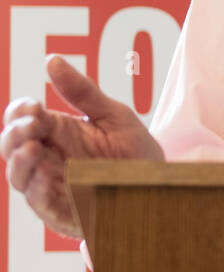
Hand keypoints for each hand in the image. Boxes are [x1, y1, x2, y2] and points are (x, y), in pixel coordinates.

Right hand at [1, 54, 165, 237]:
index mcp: (56, 132)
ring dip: (19, 162)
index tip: (34, 106)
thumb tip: (51, 60)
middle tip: (32, 124)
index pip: (21, 119)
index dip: (20, 111)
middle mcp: (48, 158)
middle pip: (11, 146)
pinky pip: (39, 203)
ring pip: (18, 175)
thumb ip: (83, 92)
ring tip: (32, 148)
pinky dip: (37, 189)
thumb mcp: (113, 116)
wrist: (161, 187)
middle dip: (14, 134)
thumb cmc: (135, 151)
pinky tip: (44, 174)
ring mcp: (51, 185)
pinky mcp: (61, 211)